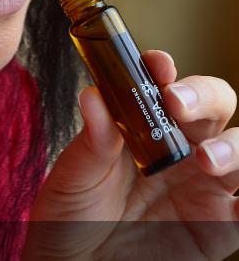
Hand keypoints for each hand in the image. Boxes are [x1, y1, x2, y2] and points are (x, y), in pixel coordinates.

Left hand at [21, 50, 238, 260]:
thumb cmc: (70, 214)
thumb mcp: (75, 176)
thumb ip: (92, 141)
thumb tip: (92, 96)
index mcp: (143, 124)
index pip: (162, 83)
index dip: (163, 69)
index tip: (156, 65)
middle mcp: (179, 146)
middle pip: (213, 104)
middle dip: (203, 95)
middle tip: (177, 103)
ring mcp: (203, 185)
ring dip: (233, 146)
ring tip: (207, 159)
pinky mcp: (218, 226)